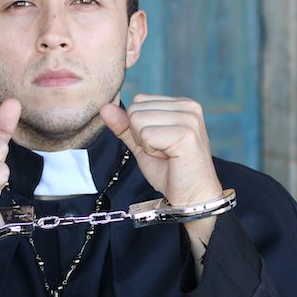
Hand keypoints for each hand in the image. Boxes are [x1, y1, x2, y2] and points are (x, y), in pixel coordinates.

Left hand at [100, 94, 221, 206]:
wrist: (191, 196)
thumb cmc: (171, 171)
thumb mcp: (142, 144)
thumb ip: (125, 125)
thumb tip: (105, 107)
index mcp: (181, 104)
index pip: (138, 101)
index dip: (139, 127)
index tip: (159, 143)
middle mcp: (188, 106)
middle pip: (136, 109)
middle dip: (140, 135)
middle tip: (163, 151)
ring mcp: (189, 119)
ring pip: (138, 120)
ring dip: (146, 144)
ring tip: (166, 154)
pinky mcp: (186, 134)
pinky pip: (147, 135)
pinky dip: (151, 151)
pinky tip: (169, 158)